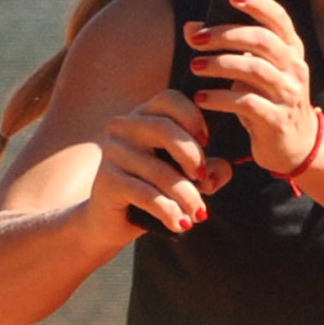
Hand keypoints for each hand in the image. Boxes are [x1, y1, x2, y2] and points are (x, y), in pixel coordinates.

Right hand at [91, 89, 229, 236]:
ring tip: (199, 214)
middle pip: (164, 129)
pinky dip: (168, 211)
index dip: (193, 117)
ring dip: (186, 195)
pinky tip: (181, 224)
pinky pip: (146, 194)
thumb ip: (210, 170)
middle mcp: (123, 127)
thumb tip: (216, 174)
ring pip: (158, 170)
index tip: (206, 142)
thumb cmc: (153, 190)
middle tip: (204, 179)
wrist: (111, 221)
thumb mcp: (186, 177)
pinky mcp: (107, 181)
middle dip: (192, 155)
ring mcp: (112, 152)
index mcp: (143, 116)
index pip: (170, 99)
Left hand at [183, 0, 321, 180]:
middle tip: (196, 40)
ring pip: (254, 70)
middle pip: (262, 41)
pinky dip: (220, 98)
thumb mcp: (253, 72)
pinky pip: (247, 103)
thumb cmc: (270, 101)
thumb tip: (190, 27)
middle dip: (226, 35)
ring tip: (195, 67)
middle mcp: (294, 68)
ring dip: (220, 65)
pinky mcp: (277, 120)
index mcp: (291, 50)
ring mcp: (288, 94)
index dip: (258, 3)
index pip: (278, 19)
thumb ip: (227, 49)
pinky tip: (201, 98)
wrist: (298, 146)